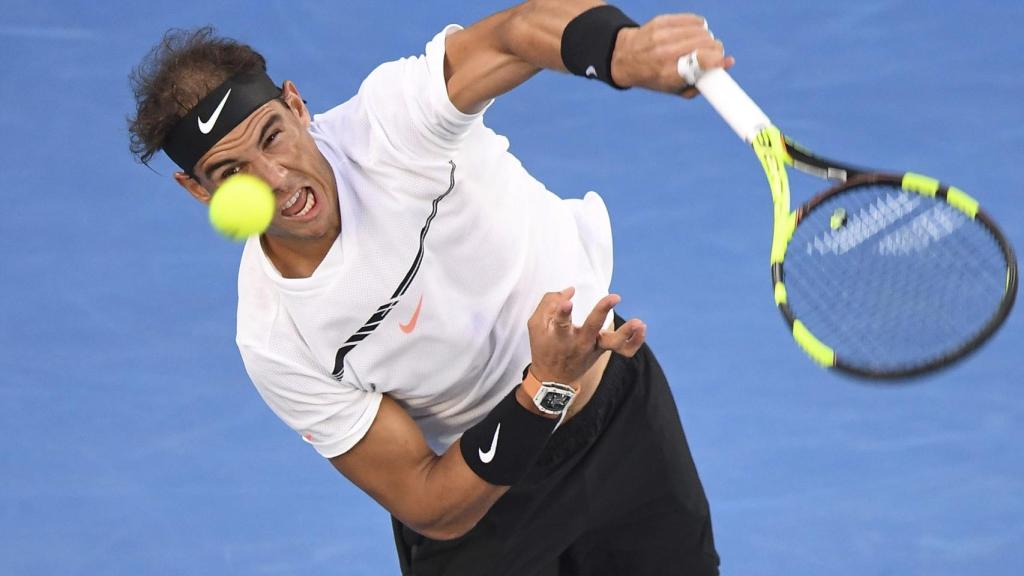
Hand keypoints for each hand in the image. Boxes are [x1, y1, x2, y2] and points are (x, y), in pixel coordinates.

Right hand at [527, 287, 646, 384]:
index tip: (567, 302)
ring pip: (613, 342)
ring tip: (639, 322)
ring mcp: (593, 347)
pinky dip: (635, 342)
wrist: (554, 379)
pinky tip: (642, 328)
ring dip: (627, 333)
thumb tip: (570, 290)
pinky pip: (623, 350)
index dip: (563, 311)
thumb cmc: (544, 347)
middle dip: (602, 311)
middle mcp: (578, 342)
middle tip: (614, 297)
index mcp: (559, 335)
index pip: (560, 322)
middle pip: (593, 327)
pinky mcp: (603, 350)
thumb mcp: (536, 325)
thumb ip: (549, 303)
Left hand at [610, 13, 734, 97]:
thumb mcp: (674, 89)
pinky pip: (693, 20)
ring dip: (707, 38)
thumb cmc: (655, 76)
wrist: (625, 58)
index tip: (727, 61)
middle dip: (715, 49)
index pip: (700, 61)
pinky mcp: (662, 21)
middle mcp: (665, 53)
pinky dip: (698, 26)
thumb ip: (699, 85)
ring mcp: (662, 35)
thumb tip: (725, 68)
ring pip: (701, 31)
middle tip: (713, 54)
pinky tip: (694, 33)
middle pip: (705, 43)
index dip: (718, 60)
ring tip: (701, 45)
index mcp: (668, 74)